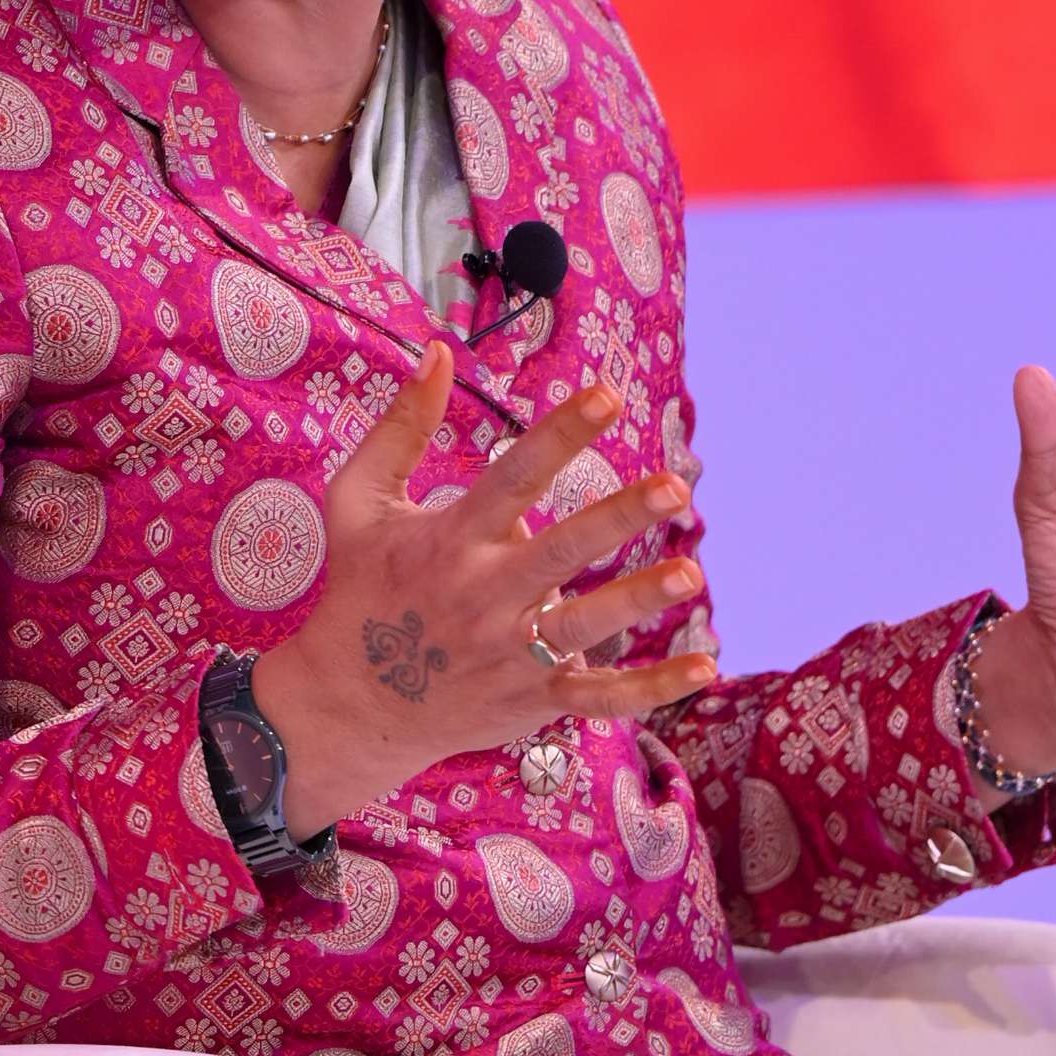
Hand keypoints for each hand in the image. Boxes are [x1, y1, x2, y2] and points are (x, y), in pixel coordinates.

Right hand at [253, 345, 716, 832]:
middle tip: (675, 487)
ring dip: (639, 600)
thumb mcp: (359, 502)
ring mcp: (511, 653)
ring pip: (586, 625)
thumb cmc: (361, 588)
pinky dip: (651, 689)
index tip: (607, 395)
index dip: (560, 435)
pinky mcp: (532, 699)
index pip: (514, 477)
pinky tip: (704, 669)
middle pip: (561, 550)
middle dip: (618, 517)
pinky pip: (599, 697)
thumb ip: (400, 426)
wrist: (351, 704)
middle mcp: (486, 594)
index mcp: (452, 539)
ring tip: (691, 574)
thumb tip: (438, 351)